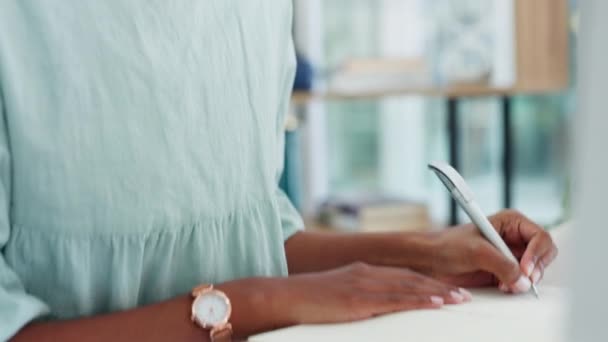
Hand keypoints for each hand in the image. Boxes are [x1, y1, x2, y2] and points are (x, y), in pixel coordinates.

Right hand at [277, 262, 470, 324]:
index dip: (428, 282)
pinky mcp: (359, 298)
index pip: (403, 275)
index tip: (448, 289)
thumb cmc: (308, 300)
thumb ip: (359, 297)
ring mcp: (364, 284)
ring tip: (459, 299)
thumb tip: (376, 307)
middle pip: (412, 279)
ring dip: (437, 293)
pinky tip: (435, 302)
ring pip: (409, 286)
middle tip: (464, 294)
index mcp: (363, 272)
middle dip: (440, 287)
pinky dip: (419, 300)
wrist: (285, 296)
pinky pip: (395, 299)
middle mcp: (367, 273)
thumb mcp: (338, 294)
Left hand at [427, 210, 557, 292]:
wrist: (431, 259)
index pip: (540, 237)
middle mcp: (514, 237)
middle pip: (543, 254)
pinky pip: (522, 280)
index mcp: (511, 222)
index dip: (537, 254)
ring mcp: (510, 254)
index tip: (525, 268)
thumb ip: (503, 265)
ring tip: (508, 284)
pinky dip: (518, 286)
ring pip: (535, 269)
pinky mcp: (504, 269)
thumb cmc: (448, 246)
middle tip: (524, 280)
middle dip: (536, 268)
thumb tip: (524, 281)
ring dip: (526, 279)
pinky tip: (504, 287)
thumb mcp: (477, 252)